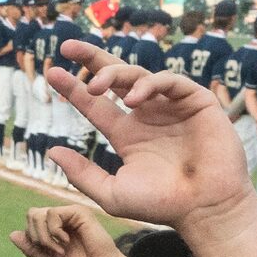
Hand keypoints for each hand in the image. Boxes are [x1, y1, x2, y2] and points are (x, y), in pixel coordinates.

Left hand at [9, 204, 141, 256]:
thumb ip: (32, 248)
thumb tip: (12, 234)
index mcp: (56, 228)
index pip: (30, 222)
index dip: (32, 239)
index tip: (47, 253)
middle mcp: (63, 218)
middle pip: (31, 214)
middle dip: (36, 236)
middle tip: (52, 251)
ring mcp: (71, 213)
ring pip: (38, 214)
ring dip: (45, 237)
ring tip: (61, 250)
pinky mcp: (79, 211)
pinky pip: (52, 214)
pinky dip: (54, 232)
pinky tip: (67, 242)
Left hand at [44, 43, 252, 229]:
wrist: (205, 210)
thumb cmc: (162, 205)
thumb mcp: (111, 192)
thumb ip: (82, 174)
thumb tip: (52, 151)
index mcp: (126, 133)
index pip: (95, 104)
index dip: (74, 88)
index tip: (51, 73)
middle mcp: (147, 116)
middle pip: (116, 77)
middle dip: (93, 58)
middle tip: (67, 46)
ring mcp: (171, 107)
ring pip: (140, 75)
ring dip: (115, 73)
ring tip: (97, 85)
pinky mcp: (197, 103)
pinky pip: (172, 82)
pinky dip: (152, 83)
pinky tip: (134, 97)